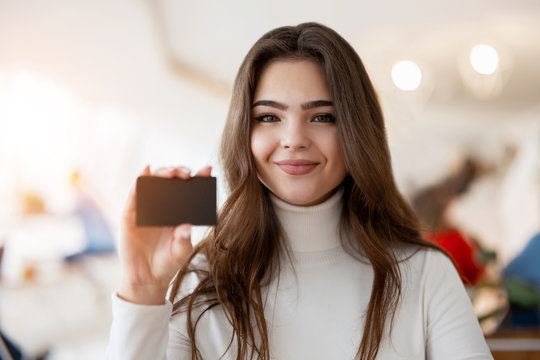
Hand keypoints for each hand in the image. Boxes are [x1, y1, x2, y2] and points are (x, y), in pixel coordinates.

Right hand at [117, 165, 211, 304]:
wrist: (147, 278)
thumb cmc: (168, 263)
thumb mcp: (181, 252)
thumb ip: (184, 240)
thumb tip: (187, 226)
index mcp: (179, 212)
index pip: (189, 190)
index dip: (198, 178)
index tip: (207, 170)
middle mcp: (164, 206)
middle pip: (171, 181)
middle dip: (179, 172)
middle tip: (187, 174)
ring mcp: (147, 208)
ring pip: (154, 182)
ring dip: (163, 173)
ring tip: (172, 173)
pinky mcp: (130, 213)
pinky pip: (134, 193)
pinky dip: (140, 180)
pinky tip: (146, 171)